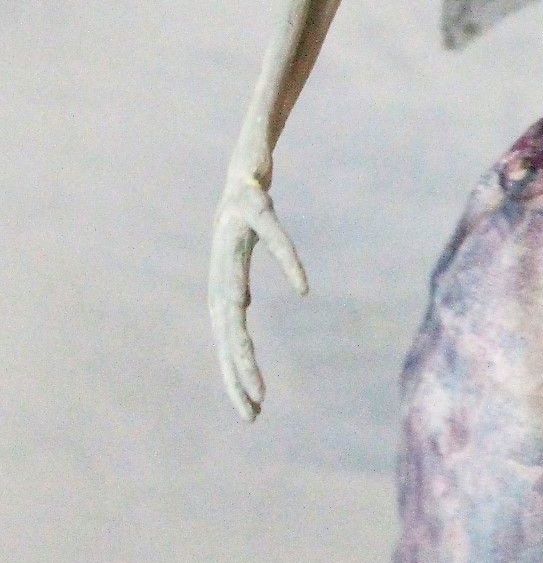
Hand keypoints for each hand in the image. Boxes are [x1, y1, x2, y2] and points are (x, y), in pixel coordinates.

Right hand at [206, 0, 364, 421]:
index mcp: (268, 99)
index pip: (253, 178)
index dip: (267, 228)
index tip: (295, 283)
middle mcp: (249, 140)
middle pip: (224, 245)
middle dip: (230, 323)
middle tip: (251, 394)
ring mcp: (252, 157)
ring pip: (228, 263)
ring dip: (233, 336)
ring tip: (251, 407)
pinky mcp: (267, 164)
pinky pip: (254, 244)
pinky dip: (258, 288)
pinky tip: (274, 340)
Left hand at [209, 169, 308, 420]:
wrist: (244, 151)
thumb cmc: (244, 201)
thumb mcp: (241, 247)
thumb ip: (237, 277)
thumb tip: (240, 311)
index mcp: (220, 274)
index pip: (223, 334)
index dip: (233, 372)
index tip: (251, 411)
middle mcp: (219, 259)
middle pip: (225, 324)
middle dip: (237, 367)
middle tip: (255, 407)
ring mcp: (231, 231)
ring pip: (234, 292)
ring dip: (243, 338)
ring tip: (259, 371)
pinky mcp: (252, 201)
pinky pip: (272, 235)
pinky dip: (286, 261)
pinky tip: (302, 287)